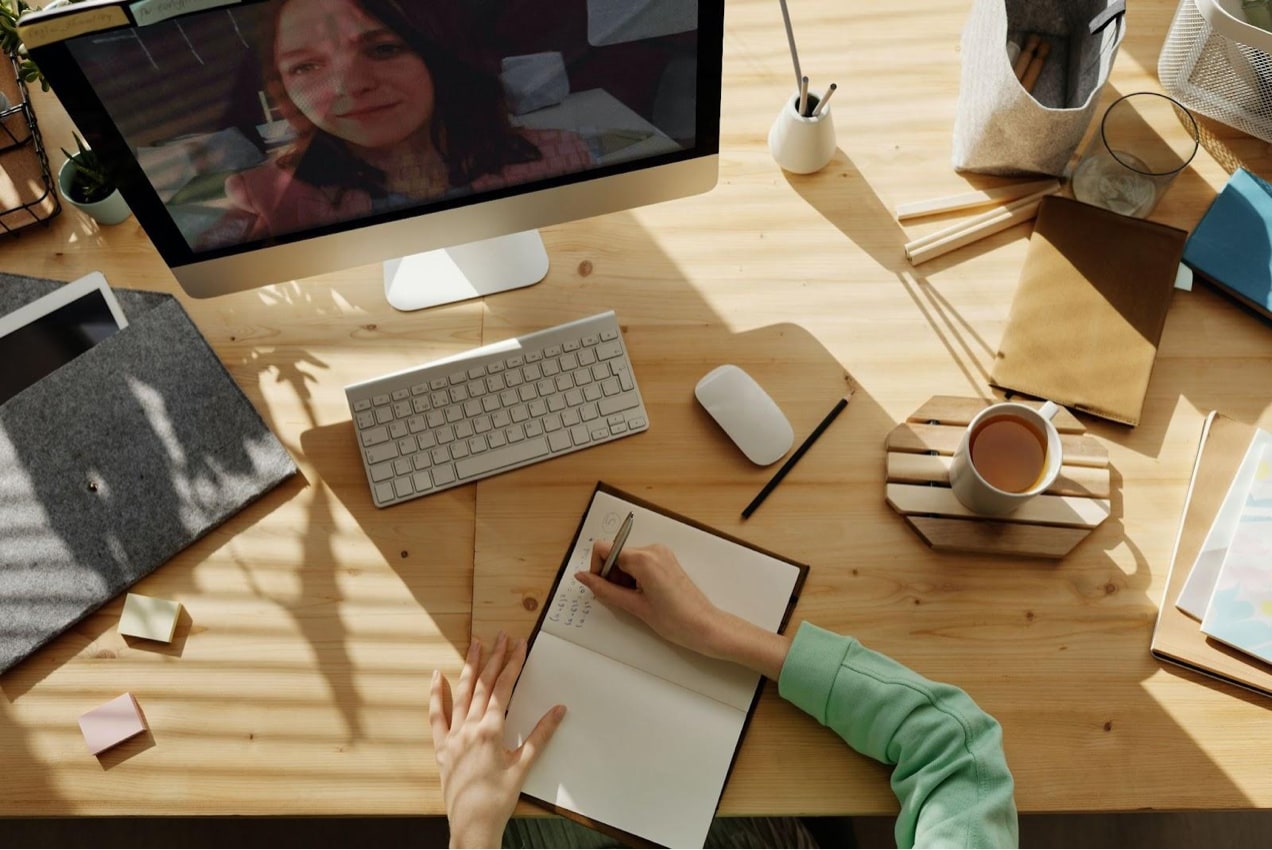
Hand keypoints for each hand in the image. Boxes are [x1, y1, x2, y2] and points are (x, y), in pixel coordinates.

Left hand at [429, 632, 565, 848]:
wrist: (472, 825)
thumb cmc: (499, 799)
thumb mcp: (524, 766)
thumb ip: (540, 735)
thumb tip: (559, 710)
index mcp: (490, 730)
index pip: (503, 688)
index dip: (512, 663)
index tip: (519, 644)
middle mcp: (469, 728)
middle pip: (483, 684)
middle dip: (494, 658)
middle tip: (502, 636)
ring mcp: (452, 737)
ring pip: (461, 693)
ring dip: (470, 667)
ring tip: (475, 644)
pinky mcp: (441, 748)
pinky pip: (436, 716)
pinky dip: (436, 695)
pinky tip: (438, 676)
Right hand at [577, 541, 792, 680]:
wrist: (705, 627)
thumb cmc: (675, 620)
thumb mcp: (634, 606)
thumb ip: (604, 590)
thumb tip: (582, 577)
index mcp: (644, 558)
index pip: (604, 548)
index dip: (597, 568)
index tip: (601, 587)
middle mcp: (653, 549)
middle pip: (615, 554)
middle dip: (611, 576)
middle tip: (621, 600)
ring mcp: (661, 553)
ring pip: (626, 559)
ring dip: (623, 578)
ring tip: (635, 601)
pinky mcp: (666, 560)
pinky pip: (640, 563)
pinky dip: (634, 577)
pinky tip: (643, 596)